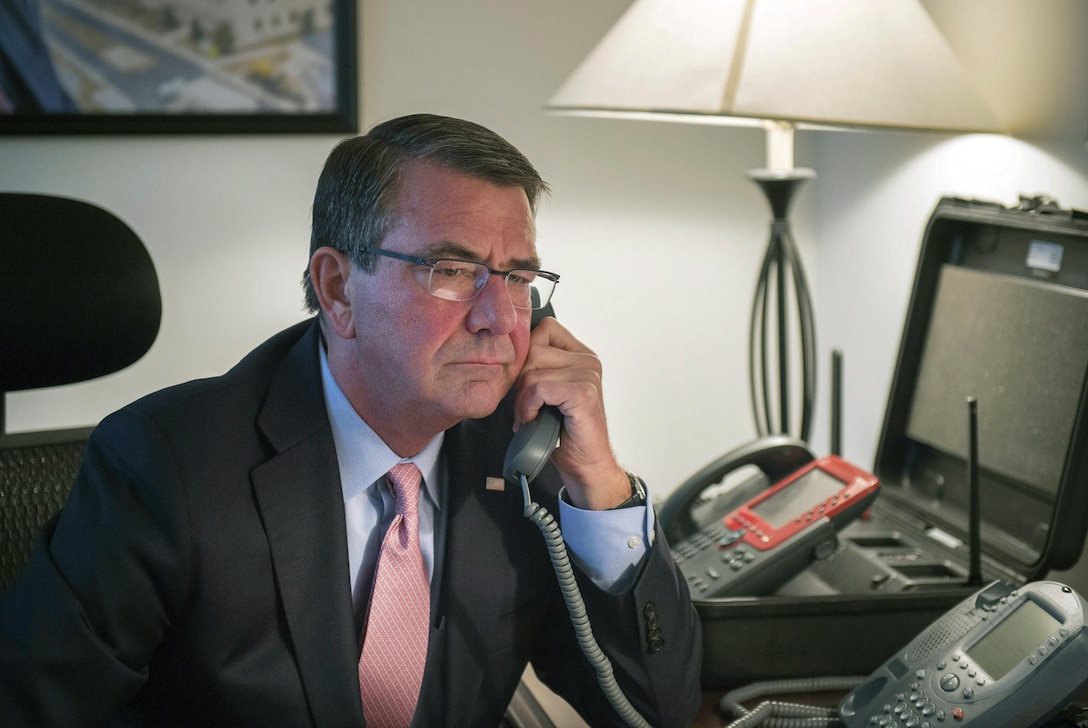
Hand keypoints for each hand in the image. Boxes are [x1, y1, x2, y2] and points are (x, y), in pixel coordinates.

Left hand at [513, 318, 630, 509]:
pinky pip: (538, 388)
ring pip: (532, 371)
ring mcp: (587, 374)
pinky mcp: (582, 392)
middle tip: (524, 409)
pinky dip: (528, 407)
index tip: (525, 384)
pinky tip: (534, 421)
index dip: (527, 353)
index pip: (545, 329)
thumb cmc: (565, 433)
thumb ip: (538, 368)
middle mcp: (588, 360)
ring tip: (529, 418)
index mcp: (581, 355)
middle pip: (533, 350)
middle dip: (520, 382)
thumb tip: (506, 352)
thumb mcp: (549, 393)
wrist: (585, 466)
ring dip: (522, 400)